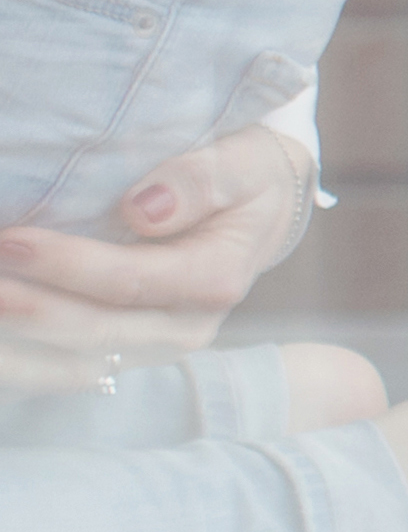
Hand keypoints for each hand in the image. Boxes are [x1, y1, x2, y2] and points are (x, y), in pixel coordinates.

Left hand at [0, 121, 319, 393]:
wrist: (257, 213)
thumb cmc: (244, 178)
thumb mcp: (244, 161)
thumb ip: (201, 179)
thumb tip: (143, 210)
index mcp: (216, 278)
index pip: (132, 281)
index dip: (68, 265)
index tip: (11, 240)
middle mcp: (187, 326)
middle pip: (95, 329)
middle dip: (29, 309)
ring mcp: (154, 347)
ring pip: (74, 361)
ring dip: (19, 344)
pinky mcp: (126, 354)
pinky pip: (64, 370)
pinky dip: (22, 359)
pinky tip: (0, 336)